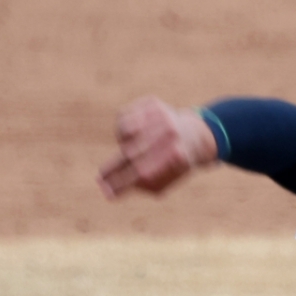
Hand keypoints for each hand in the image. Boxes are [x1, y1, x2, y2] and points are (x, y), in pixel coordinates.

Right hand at [98, 97, 218, 198]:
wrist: (194, 135)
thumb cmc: (174, 163)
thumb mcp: (166, 180)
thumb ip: (143, 186)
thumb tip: (112, 191)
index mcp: (176, 157)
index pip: (142, 173)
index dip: (121, 183)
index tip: (106, 192)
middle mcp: (169, 134)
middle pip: (131, 153)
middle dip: (113, 169)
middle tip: (101, 179)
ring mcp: (161, 116)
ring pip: (126, 133)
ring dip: (122, 148)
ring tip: (127, 155)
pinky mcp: (152, 103)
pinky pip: (124, 117)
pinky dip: (122, 130)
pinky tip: (130, 137)